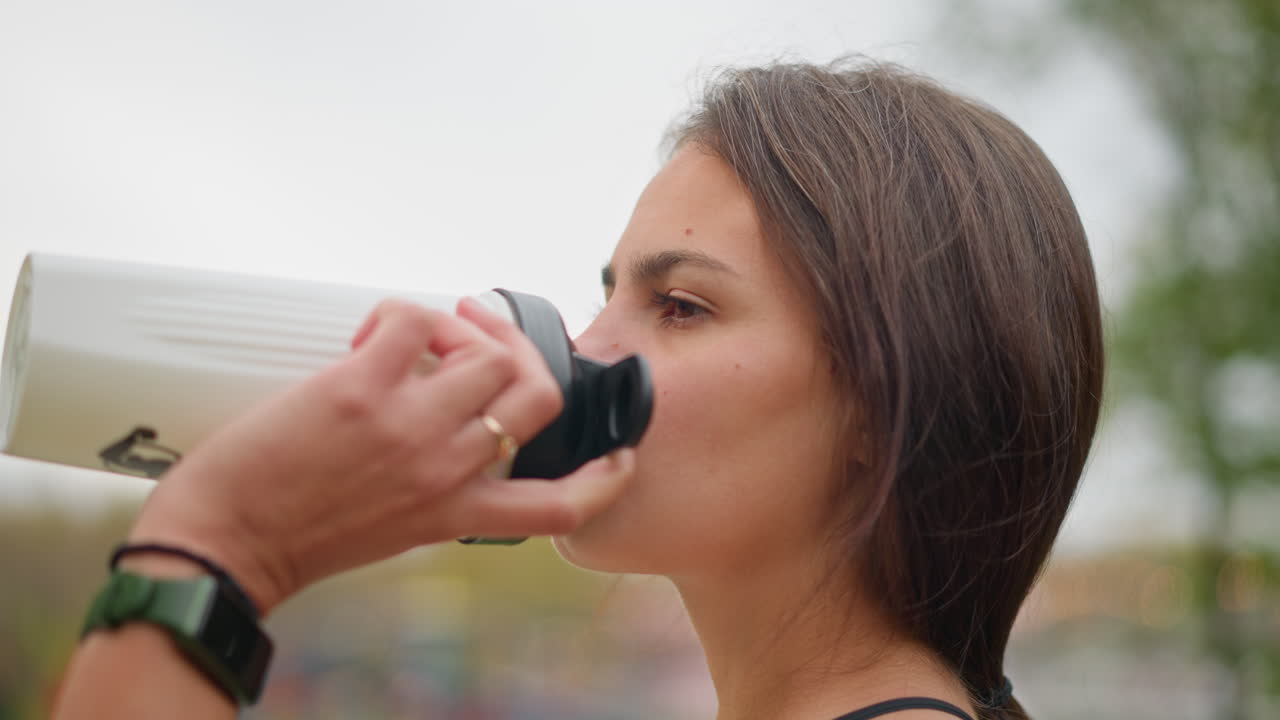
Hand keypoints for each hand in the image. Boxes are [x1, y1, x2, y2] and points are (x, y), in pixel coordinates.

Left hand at [127, 297, 634, 613]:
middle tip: (485, 335)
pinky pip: (414, 320)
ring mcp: (410, 427)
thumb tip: (452, 419)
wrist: (227, 543)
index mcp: (459, 512)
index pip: (560, 505)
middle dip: (526, 354)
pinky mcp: (362, 389)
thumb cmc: (301, 536)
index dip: (605, 478)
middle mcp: (448, 468)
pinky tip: (372, 335)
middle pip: (540, 396)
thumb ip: (439, 487)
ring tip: (422, 334)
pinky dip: (401, 314)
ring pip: (488, 351)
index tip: (619, 456)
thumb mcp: (396, 528)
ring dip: (462, 326)